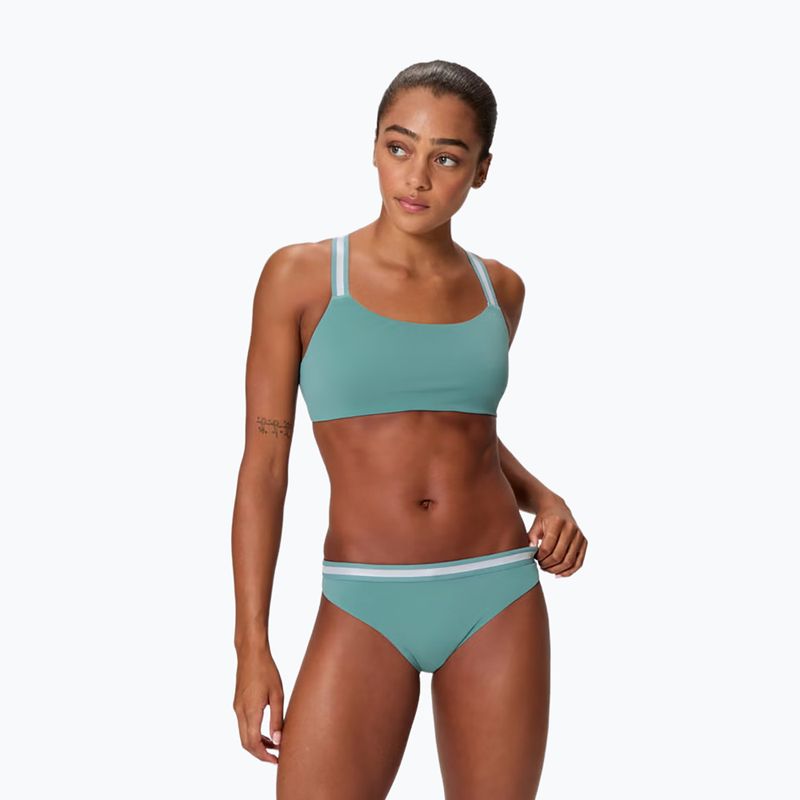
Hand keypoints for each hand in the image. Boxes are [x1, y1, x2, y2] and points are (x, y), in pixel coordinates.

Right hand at [233, 647, 283, 763]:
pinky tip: (266, 730)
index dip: (264, 756)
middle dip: (259, 753)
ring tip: (274, 744)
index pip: (253, 743)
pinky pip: (243, 725)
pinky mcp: (237, 703)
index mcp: (250, 711)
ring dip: (256, 744)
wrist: (250, 653)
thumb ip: (277, 718)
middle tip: (275, 756)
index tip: (276, 760)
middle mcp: (240, 711)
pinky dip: (253, 733)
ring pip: (243, 735)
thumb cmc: (266, 670)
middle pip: (246, 743)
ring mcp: (237, 707)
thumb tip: (277, 740)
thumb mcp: (277, 695)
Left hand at [528, 496, 586, 577]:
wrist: (557, 509)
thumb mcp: (535, 525)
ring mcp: (579, 536)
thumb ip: (531, 537)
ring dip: (556, 570)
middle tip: (540, 565)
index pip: (548, 547)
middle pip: (559, 556)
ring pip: (569, 561)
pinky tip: (558, 575)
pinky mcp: (584, 542)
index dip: (539, 557)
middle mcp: (571, 528)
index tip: (534, 558)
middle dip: (547, 564)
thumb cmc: (544, 519)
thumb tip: (530, 551)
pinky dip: (569, 571)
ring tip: (547, 569)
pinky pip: (579, 562)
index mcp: (557, 522)